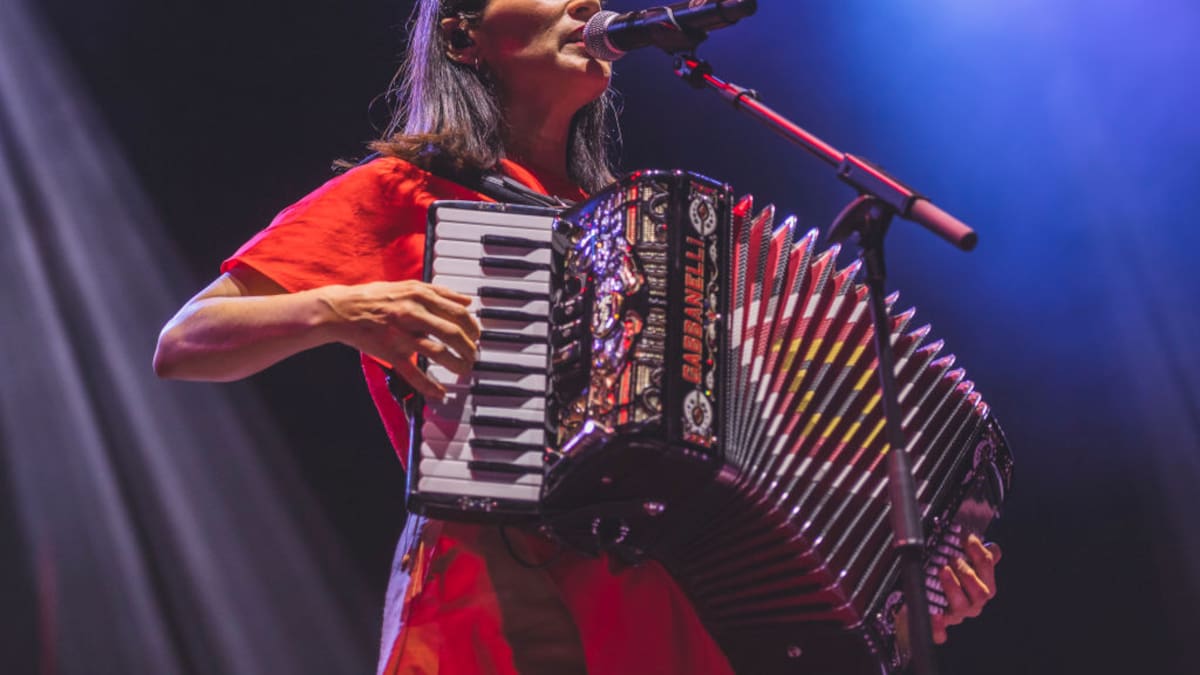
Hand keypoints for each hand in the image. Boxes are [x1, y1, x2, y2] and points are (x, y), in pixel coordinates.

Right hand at [321, 280, 479, 399]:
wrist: (341, 310)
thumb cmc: (376, 297)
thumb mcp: (409, 286)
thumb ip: (439, 292)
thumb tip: (466, 300)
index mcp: (419, 296)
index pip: (458, 312)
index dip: (473, 326)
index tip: (477, 335)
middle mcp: (412, 314)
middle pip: (453, 332)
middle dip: (470, 347)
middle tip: (474, 355)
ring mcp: (401, 335)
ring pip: (438, 352)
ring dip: (457, 364)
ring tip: (464, 369)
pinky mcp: (390, 353)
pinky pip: (413, 372)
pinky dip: (429, 385)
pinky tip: (440, 393)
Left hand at [895, 534, 1001, 652]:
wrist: (918, 604)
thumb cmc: (942, 579)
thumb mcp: (958, 562)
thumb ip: (973, 553)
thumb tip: (987, 543)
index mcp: (982, 584)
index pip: (986, 565)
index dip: (977, 550)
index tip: (965, 538)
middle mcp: (973, 603)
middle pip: (981, 592)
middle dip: (966, 572)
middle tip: (951, 559)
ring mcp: (955, 615)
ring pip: (962, 606)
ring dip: (953, 587)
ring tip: (942, 571)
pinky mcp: (937, 627)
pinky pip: (940, 633)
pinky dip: (939, 627)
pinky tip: (936, 616)